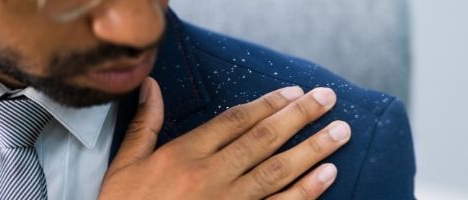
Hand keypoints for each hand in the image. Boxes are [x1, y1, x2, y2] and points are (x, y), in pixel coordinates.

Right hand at [98, 77, 350, 199]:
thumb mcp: (126, 163)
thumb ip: (145, 123)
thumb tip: (152, 85)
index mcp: (185, 153)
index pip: (236, 119)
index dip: (268, 103)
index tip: (294, 92)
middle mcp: (211, 174)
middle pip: (264, 138)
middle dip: (300, 116)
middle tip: (328, 99)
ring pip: (278, 169)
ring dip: (313, 148)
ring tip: (341, 131)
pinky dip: (305, 192)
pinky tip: (327, 175)